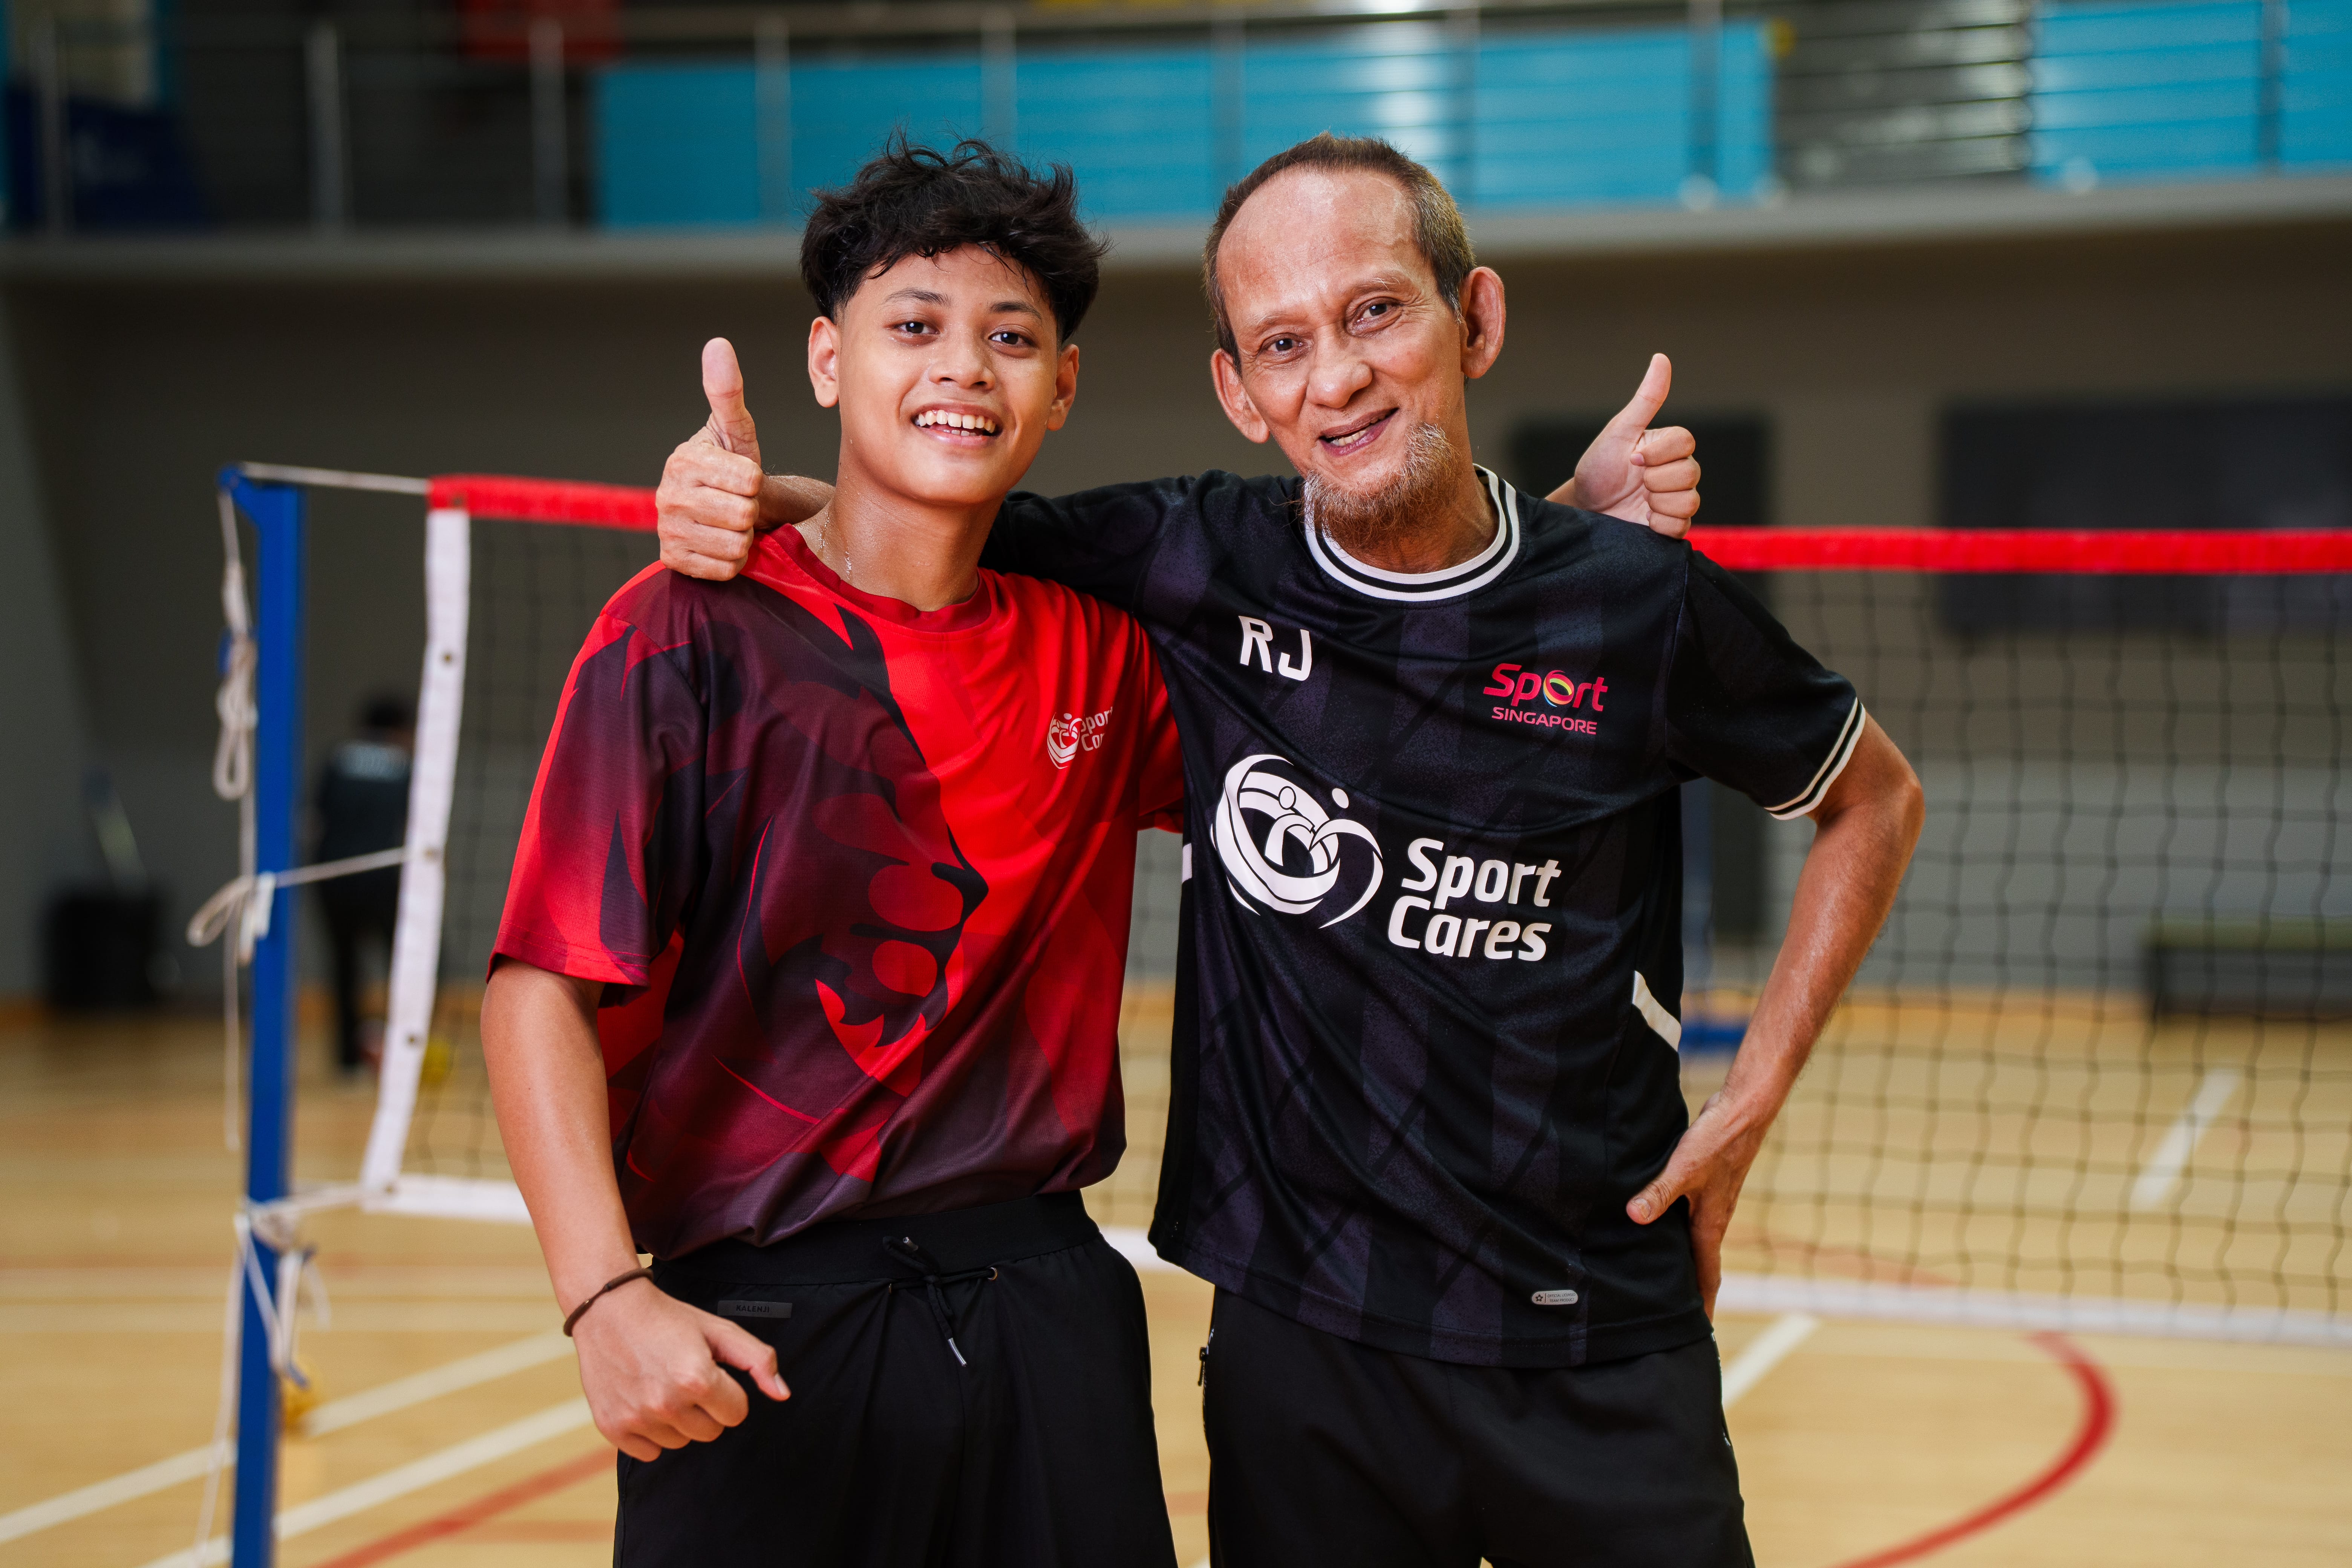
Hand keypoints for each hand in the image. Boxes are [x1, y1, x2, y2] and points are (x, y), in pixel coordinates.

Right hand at [572, 1275, 789, 1459]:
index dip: (729, 1394)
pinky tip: (644, 1401)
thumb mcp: (719, 1330)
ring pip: (680, 1443)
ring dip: (679, 1421)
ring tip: (663, 1385)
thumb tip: (783, 1394)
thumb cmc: (668, 1320)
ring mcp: (637, 1418)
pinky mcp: (613, 1427)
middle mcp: (666, 1403)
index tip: (712, 1375)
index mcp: (697, 1379)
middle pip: (710, 1432)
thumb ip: (758, 1360)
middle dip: (706, 1409)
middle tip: (686, 1379)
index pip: (737, 1414)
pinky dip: (651, 1433)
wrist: (609, 1311)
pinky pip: (650, 1453)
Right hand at [657, 338, 768, 580]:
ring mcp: (667, 530)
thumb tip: (717, 344)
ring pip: (735, 544)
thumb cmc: (734, 469)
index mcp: (683, 460)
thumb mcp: (736, 431)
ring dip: (743, 537)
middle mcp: (667, 495)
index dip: (756, 481)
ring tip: (730, 523)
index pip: (748, 480)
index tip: (744, 478)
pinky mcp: (673, 560)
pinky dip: (732, 561)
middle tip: (739, 504)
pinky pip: (725, 568)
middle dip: (750, 511)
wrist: (723, 512)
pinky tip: (721, 544)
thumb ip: (727, 392)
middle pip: (743, 513)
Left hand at [1566, 353, 1700, 536]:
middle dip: (1654, 481)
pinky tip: (1642, 518)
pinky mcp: (1671, 525)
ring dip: (1657, 503)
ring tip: (1638, 501)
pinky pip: (1682, 526)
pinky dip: (1660, 524)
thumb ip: (1646, 399)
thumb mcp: (1620, 431)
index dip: (1658, 454)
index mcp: (1667, 446)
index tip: (1632, 460)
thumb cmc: (1599, 467)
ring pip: (1690, 501)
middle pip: (1690, 473)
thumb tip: (1662, 358)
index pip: (1686, 442)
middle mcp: (1677, 470)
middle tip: (1634, 482)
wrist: (1583, 508)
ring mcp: (1676, 499)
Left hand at [1626, 1085, 1770, 1318]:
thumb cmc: (1717, 1140)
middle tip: (1678, 1316)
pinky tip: (1659, 1229)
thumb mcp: (1684, 1168)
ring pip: (1695, 1242)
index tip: (1699, 1332)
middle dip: (1692, 1291)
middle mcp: (1712, 1219)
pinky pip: (1689, 1219)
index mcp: (1711, 1224)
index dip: (1702, 1303)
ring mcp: (1710, 1203)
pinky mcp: (1704, 1185)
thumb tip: (1634, 1218)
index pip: (1707, 1275)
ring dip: (1684, 1262)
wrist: (1742, 1111)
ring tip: (1666, 1281)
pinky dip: (1677, 1234)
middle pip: (1702, 1265)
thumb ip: (1659, 1192)